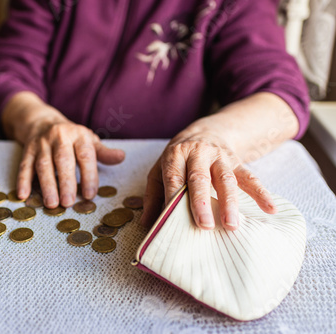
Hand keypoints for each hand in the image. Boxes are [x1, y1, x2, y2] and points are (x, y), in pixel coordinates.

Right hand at [17, 121, 124, 207]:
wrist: (41, 121)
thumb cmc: (70, 137)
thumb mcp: (88, 141)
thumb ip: (103, 153)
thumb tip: (122, 157)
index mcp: (78, 135)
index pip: (85, 155)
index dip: (89, 175)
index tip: (90, 195)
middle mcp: (59, 136)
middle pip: (63, 160)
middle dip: (66, 182)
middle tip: (68, 202)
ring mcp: (41, 143)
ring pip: (43, 164)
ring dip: (47, 184)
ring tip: (51, 204)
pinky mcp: (27, 150)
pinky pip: (24, 166)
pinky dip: (23, 181)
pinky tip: (23, 195)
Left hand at [140, 130, 276, 230]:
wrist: (206, 131)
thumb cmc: (178, 158)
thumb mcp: (159, 170)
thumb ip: (153, 195)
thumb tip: (148, 223)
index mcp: (175, 155)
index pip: (173, 177)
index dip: (173, 196)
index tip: (172, 218)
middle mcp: (198, 153)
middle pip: (199, 178)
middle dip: (201, 202)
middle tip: (204, 226)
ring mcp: (220, 157)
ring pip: (226, 179)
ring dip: (229, 202)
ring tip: (232, 225)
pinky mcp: (237, 162)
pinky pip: (250, 177)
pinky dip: (261, 192)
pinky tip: (270, 209)